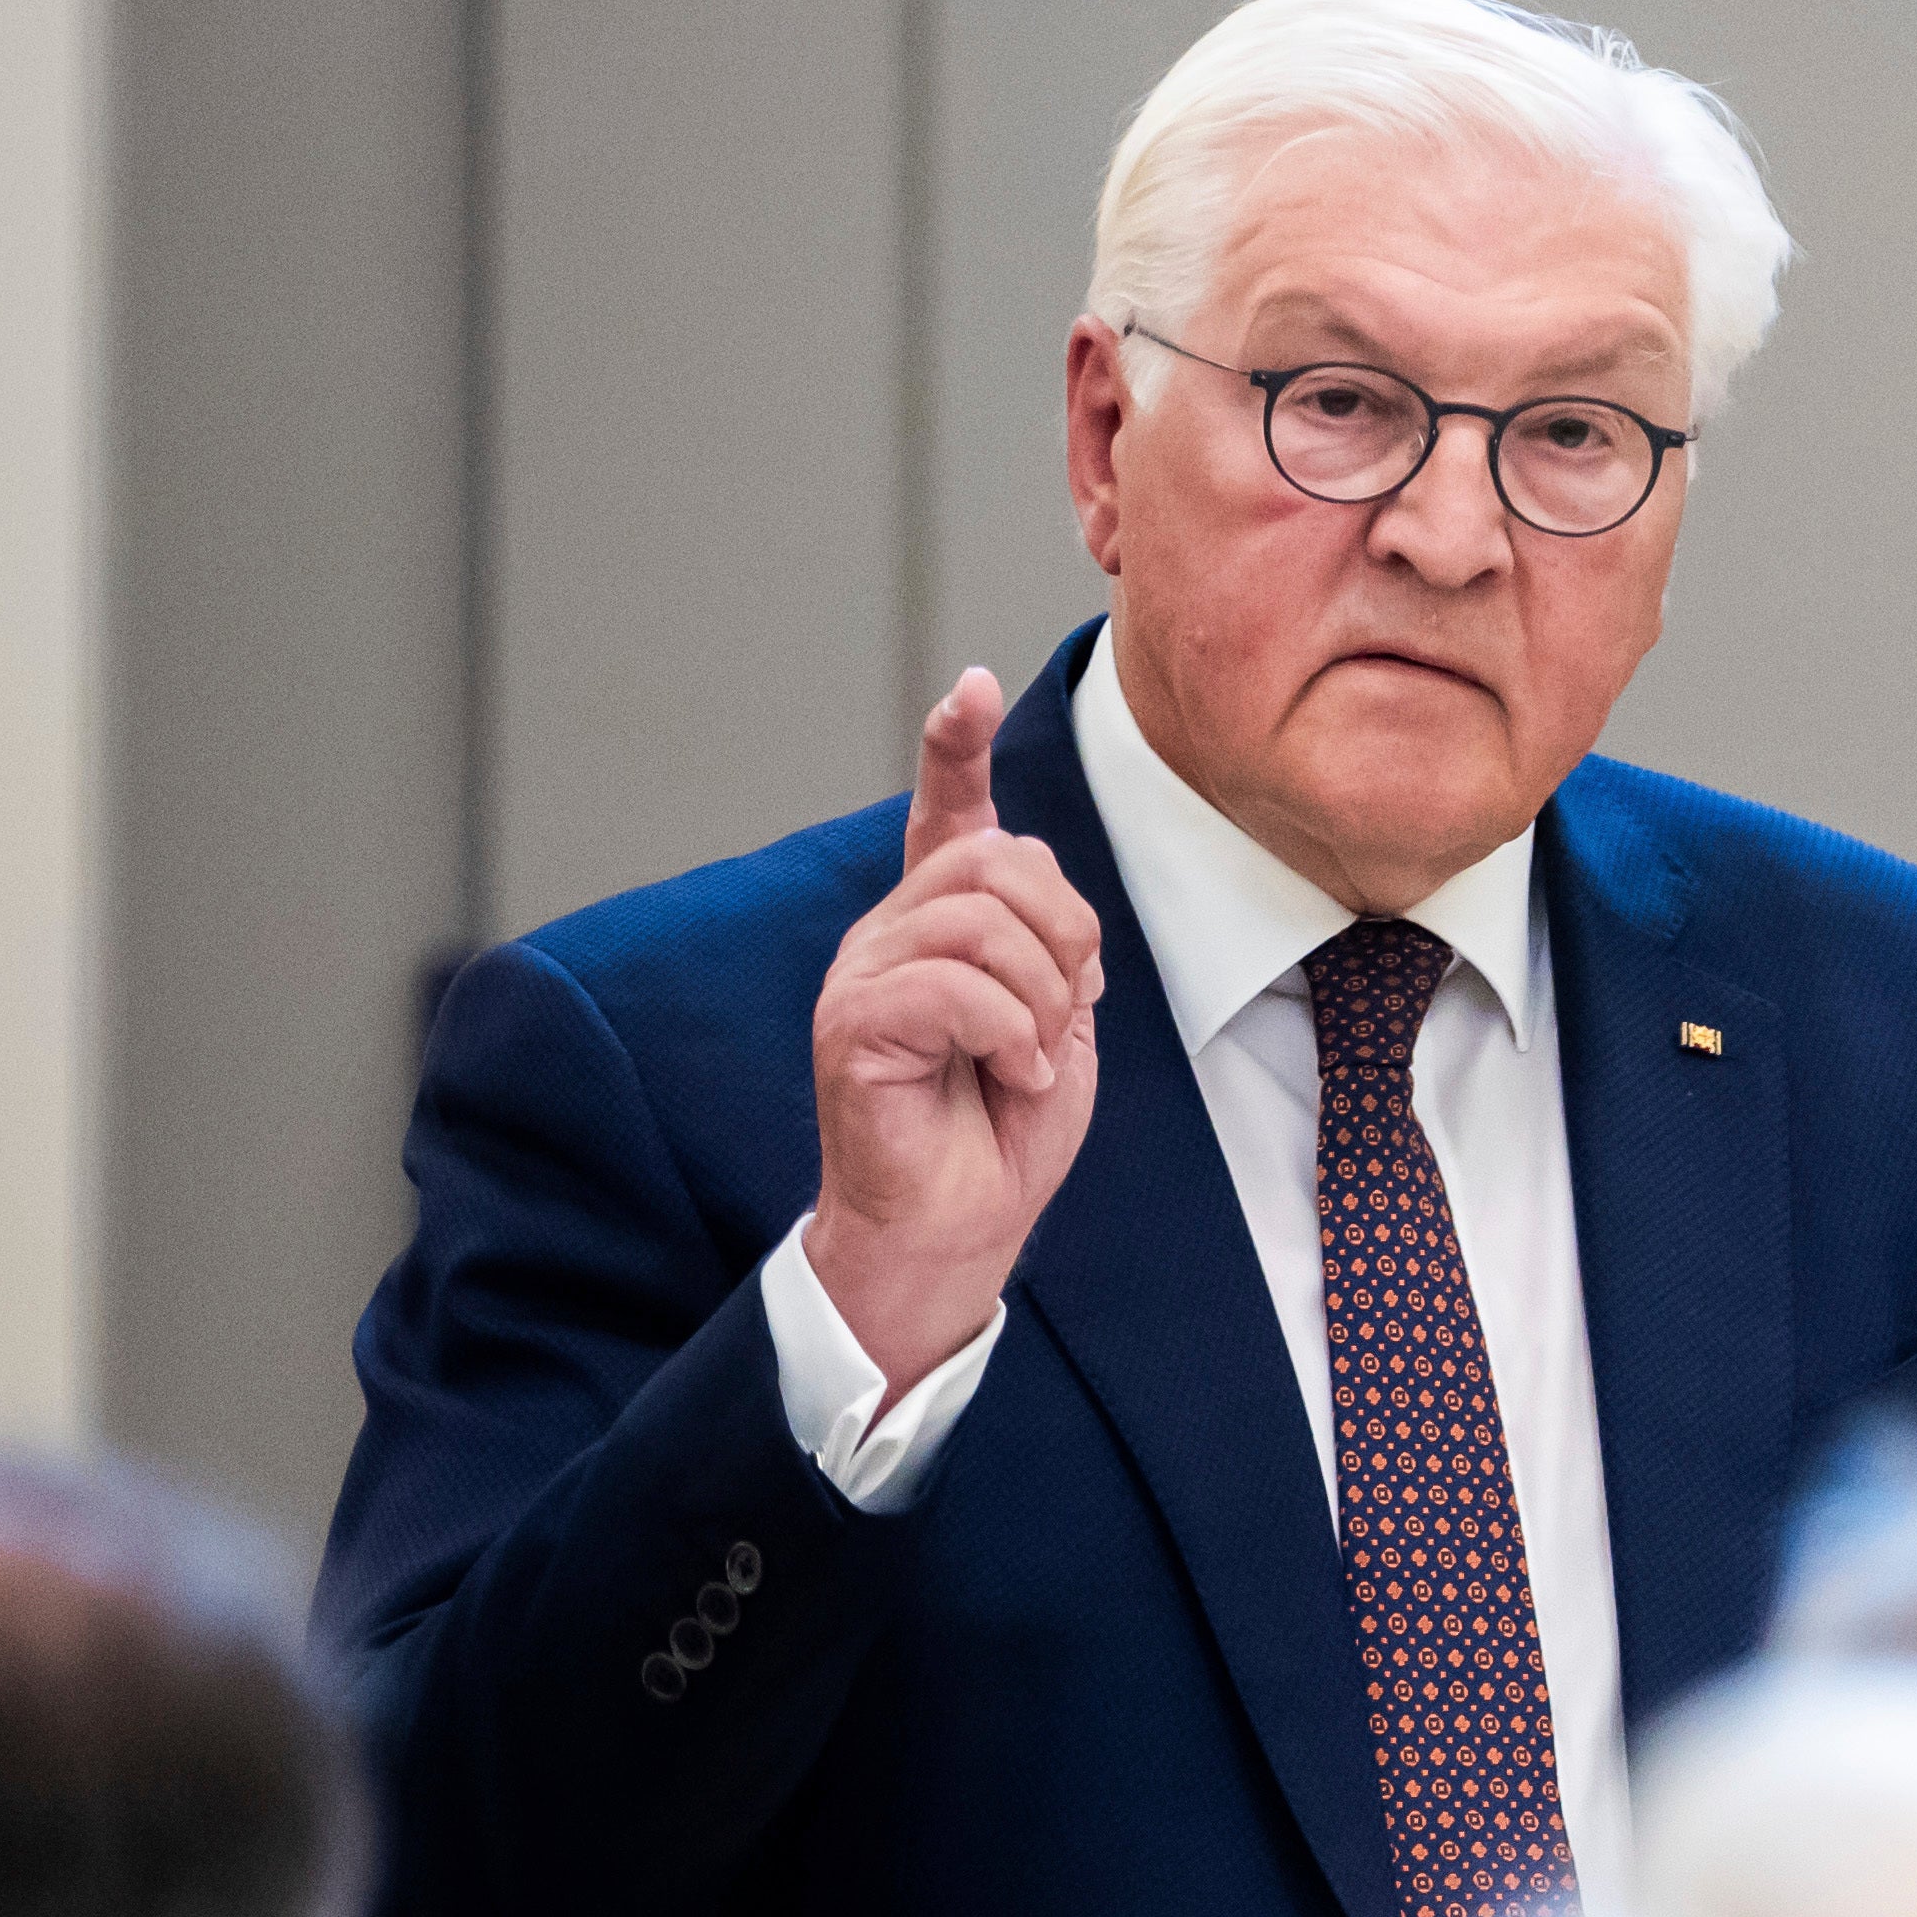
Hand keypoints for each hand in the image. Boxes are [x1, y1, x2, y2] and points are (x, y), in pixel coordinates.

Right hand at [808, 669, 1108, 1394]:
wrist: (958, 1227)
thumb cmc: (1003, 1130)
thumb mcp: (1055, 1016)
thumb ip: (1050, 941)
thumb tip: (1038, 880)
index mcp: (942, 924)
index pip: (947, 814)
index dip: (956, 748)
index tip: (971, 689)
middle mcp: (890, 933)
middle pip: (1001, 864)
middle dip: (1066, 940)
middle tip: (1060, 1017)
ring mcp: (862, 975)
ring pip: (980, 923)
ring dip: (1038, 998)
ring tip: (1028, 1058)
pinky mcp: (851, 1026)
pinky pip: (949, 987)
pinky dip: (1006, 1033)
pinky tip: (1007, 1076)